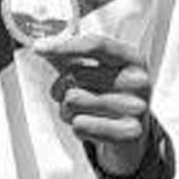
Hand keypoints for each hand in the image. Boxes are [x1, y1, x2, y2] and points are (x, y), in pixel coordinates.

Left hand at [33, 32, 152, 175]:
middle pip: (77, 75)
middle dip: (63, 88)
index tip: (39, 48)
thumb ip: (70, 56)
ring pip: (74, 101)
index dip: (65, 46)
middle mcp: (139, 81)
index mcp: (132, 58)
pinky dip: (78, 128)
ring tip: (82, 113)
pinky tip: (92, 127)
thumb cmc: (109, 97)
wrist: (130, 134)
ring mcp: (138, 108)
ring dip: (67, 110)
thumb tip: (42, 47)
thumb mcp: (97, 71)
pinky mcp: (131, 133)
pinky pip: (82, 125)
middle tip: (71, 96)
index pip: (96, 45)